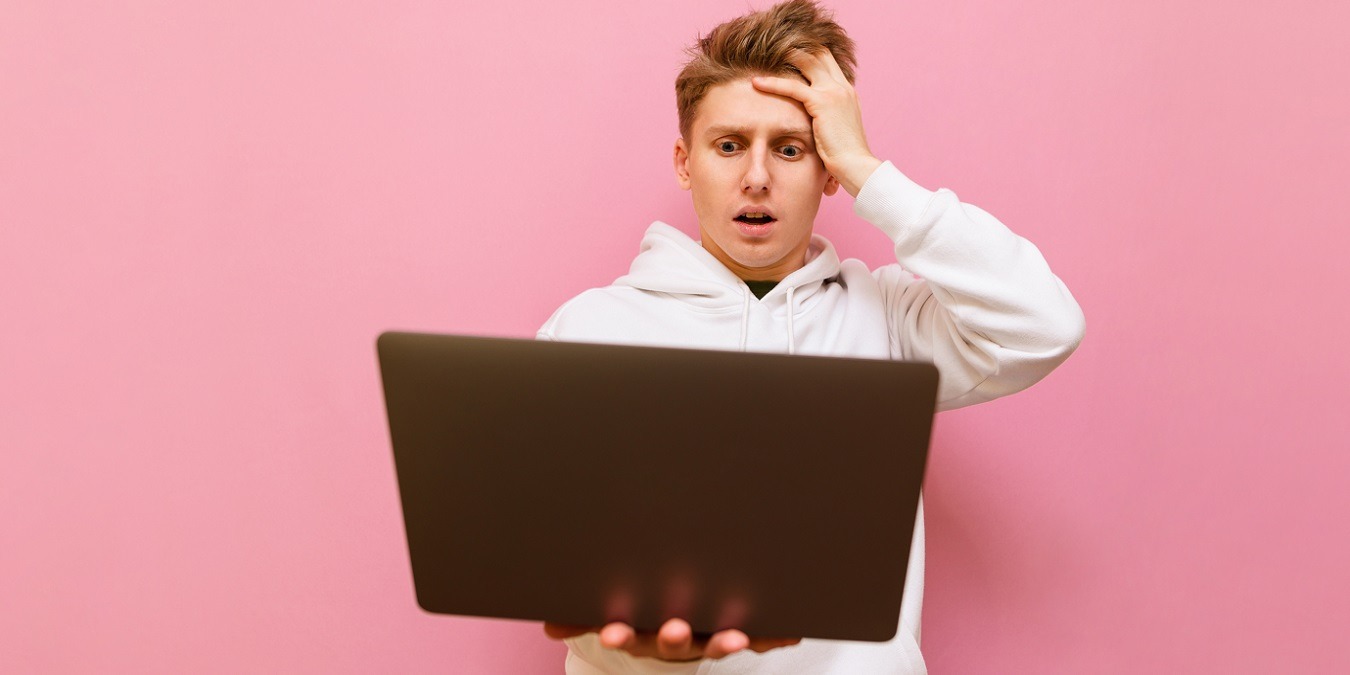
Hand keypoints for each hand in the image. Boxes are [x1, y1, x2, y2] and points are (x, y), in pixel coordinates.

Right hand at [544, 618, 800, 661]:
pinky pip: (760, 639)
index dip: (619, 634)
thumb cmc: (643, 614)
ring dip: (725, 642)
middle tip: (672, 630)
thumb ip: (581, 620)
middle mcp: (677, 640)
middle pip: (673, 643)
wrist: (682, 627)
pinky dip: (774, 638)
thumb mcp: (614, 617)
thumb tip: (549, 626)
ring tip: (736, 638)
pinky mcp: (742, 635)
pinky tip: (790, 632)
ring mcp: (709, 639)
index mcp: (642, 632)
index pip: (627, 635)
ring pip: (716, 643)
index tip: (609, 632)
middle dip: (673, 637)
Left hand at [750, 49, 882, 196]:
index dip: (808, 53)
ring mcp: (834, 92)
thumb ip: (824, 117)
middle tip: (771, 46)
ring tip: (762, 53)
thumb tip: (809, 120)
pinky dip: (773, 83)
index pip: (827, 61)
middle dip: (796, 48)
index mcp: (846, 92)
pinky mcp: (822, 102)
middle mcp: (842, 87)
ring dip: (784, 55)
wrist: (856, 166)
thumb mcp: (835, 130)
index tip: (786, 53)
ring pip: (806, 62)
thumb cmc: (844, 156)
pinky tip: (756, 83)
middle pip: (818, 53)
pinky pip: (793, 87)